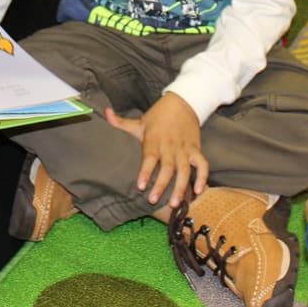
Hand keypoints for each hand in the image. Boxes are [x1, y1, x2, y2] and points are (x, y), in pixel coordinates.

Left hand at [106, 93, 208, 208]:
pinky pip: (203, 164)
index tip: (140, 186)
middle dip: (161, 185)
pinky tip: (198, 191)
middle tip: (154, 200)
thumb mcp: (139, 120)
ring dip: (181, 187)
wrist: (183, 102)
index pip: (149, 158)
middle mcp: (170, 146)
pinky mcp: (196, 149)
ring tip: (175, 203)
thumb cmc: (158, 116)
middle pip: (167, 168)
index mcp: (154, 140)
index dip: (145, 172)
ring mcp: (184, 149)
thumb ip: (121, 122)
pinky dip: (202, 177)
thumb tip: (104, 113)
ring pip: (185, 170)